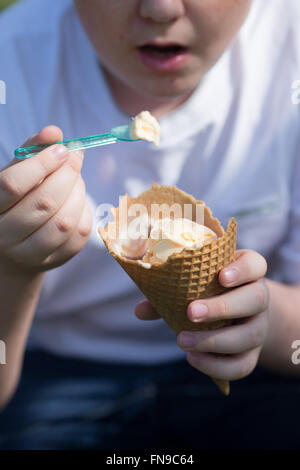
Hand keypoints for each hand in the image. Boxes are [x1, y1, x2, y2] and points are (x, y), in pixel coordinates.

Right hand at [0, 126, 92, 274]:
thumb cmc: (15, 200)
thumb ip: (31, 150)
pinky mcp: (53, 261)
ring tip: (76, 180)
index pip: (12, 185)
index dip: (42, 163)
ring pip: (63, 223)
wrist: (14, 244)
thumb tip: (54, 132)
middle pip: (43, 203)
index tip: (62, 149)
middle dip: (67, 175)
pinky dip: (84, 212)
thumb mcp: (15, 173)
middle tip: (75, 158)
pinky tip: (77, 201)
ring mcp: (28, 254)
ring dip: (78, 195)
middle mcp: (4, 235)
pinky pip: (78, 236)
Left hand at [135, 249, 269, 380]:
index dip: (242, 270)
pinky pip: (243, 365)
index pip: (256, 265)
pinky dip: (217, 366)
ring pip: (249, 335)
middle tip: (191, 312)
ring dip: (214, 340)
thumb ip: (170, 294)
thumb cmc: (209, 293)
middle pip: (255, 299)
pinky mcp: (254, 353)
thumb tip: (140, 310)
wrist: (236, 316)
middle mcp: (260, 297)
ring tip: (182, 340)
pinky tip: (193, 358)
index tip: (222, 276)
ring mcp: (259, 326)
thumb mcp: (194, 286)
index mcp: (247, 272)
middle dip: (222, 307)